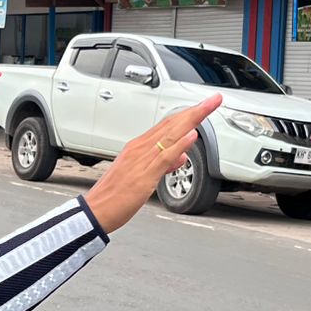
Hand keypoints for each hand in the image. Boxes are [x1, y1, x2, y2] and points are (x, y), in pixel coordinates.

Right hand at [83, 94, 223, 233]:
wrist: (95, 211)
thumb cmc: (114, 196)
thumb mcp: (143, 176)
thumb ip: (163, 164)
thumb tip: (182, 156)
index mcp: (138, 147)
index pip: (168, 124)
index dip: (189, 113)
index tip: (205, 105)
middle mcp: (139, 148)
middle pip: (172, 124)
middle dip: (196, 110)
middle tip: (215, 99)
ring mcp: (141, 160)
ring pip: (171, 135)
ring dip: (191, 120)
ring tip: (208, 107)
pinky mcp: (143, 176)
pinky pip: (164, 157)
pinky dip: (179, 144)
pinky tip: (191, 135)